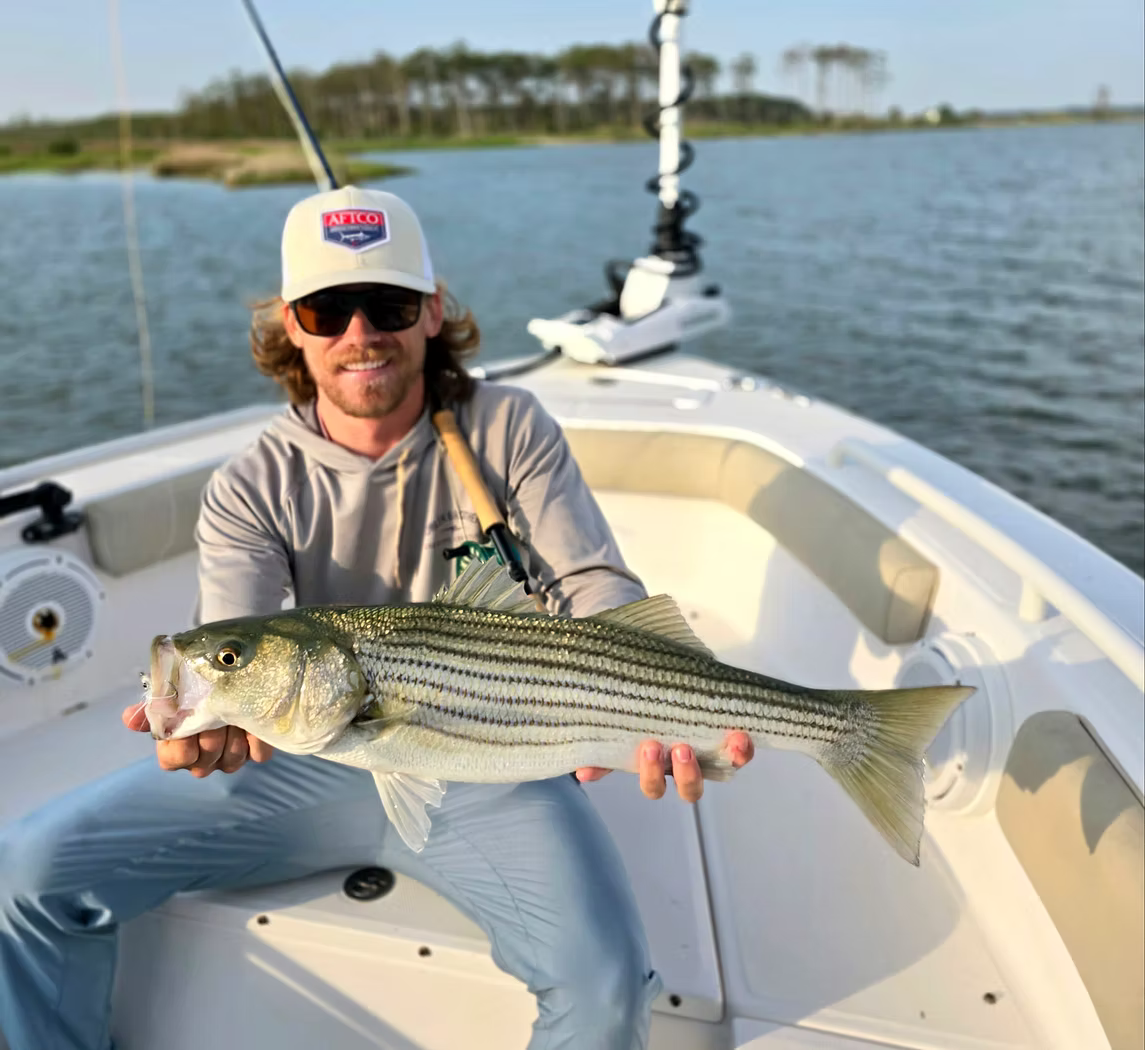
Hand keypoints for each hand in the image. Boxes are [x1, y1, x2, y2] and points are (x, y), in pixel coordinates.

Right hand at [121, 702, 273, 776]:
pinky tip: (253, 724)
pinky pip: (259, 755)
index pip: (171, 761)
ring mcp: (230, 757)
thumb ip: (155, 705)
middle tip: (216, 716)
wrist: (237, 673)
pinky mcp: (256, 751)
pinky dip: (257, 740)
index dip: (180, 746)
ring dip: (233, 737)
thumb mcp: (176, 690)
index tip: (188, 726)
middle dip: (210, 738)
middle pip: (203, 764)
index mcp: (177, 747)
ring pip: (230, 762)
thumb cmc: (200, 687)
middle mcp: (203, 758)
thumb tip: (129, 718)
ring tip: (234, 715)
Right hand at [575, 731, 754, 802]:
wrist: (680, 685)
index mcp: (659, 767)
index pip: (654, 785)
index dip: (651, 774)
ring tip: (702, 744)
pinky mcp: (732, 744)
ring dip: (714, 762)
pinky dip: (741, 750)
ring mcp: (712, 757)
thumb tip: (581, 772)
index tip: (647, 747)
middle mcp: (687, 767)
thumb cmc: (648, 713)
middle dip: (682, 772)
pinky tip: (738, 736)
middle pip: (689, 789)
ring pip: (716, 775)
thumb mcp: (624, 731)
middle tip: (674, 748)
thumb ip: (605, 752)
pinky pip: (741, 754)